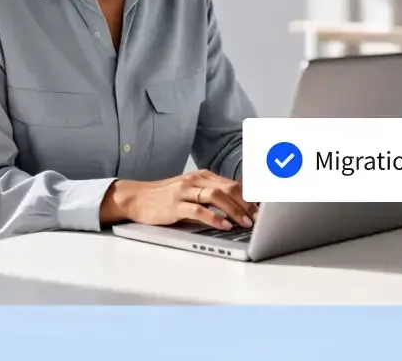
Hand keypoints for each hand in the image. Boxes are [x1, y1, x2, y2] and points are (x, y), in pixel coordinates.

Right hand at [100, 170, 258, 230]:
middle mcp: (196, 180)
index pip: (233, 183)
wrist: (136, 197)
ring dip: (234, 210)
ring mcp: (184, 191)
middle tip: (259, 218)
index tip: (265, 208)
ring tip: (245, 223)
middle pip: (228, 188)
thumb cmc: (166, 197)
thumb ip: (212, 194)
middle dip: (247, 204)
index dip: (251, 196)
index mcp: (203, 176)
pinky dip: (213, 217)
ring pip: (216, 196)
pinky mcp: (174, 205)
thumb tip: (241, 204)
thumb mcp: (192, 191)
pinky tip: (223, 225)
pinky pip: (197, 210)